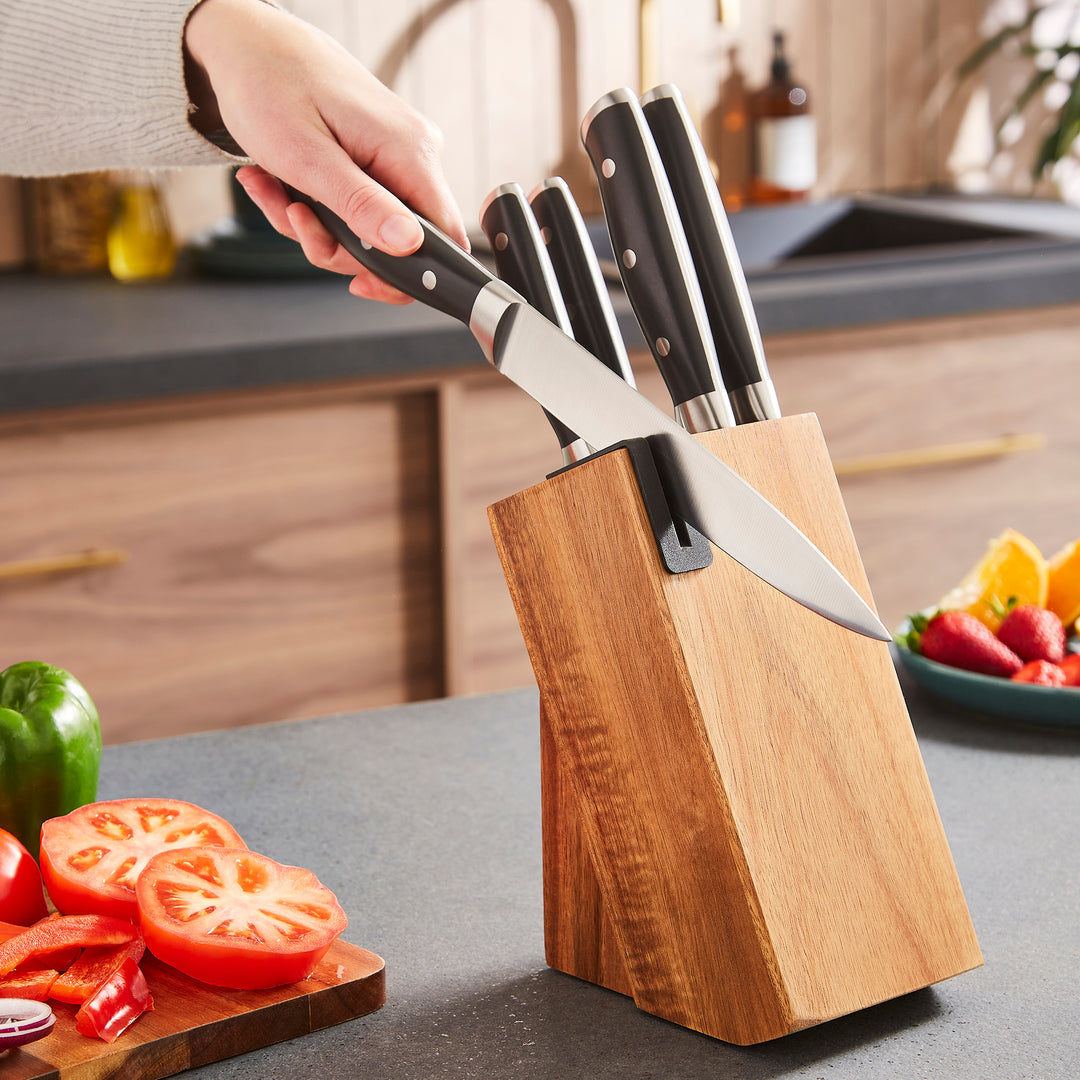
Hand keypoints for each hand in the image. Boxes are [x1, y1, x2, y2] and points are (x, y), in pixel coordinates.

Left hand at [183, 0, 468, 303]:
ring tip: (277, 195)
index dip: (404, 275)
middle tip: (295, 222)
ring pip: (371, 230)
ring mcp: (396, 156)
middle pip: (399, 243)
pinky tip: (281, 186)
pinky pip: (356, 207)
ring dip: (317, 228)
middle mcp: (414, 153)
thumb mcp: (307, 159)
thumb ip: (361, 206)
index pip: (443, 240)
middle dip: (340, 247)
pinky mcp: (376, 157)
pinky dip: (315, 209)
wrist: (245, 42)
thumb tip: (408, 246)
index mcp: (411, 152)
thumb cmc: (267, 85)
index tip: (358, 282)